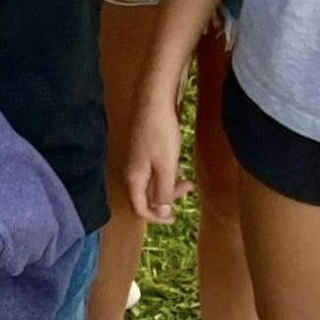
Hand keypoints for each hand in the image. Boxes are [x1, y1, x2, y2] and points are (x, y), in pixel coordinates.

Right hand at [125, 89, 191, 224]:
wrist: (154, 102)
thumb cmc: (160, 135)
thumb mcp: (166, 167)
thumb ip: (163, 192)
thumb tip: (161, 213)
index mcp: (134, 178)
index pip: (139, 208)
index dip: (156, 217)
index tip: (175, 217)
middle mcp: (132, 171)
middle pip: (146, 196)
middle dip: (167, 199)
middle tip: (188, 189)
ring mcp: (137, 159)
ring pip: (151, 182)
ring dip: (169, 185)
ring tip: (188, 179)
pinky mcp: (143, 149)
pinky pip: (153, 170)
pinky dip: (166, 173)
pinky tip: (178, 164)